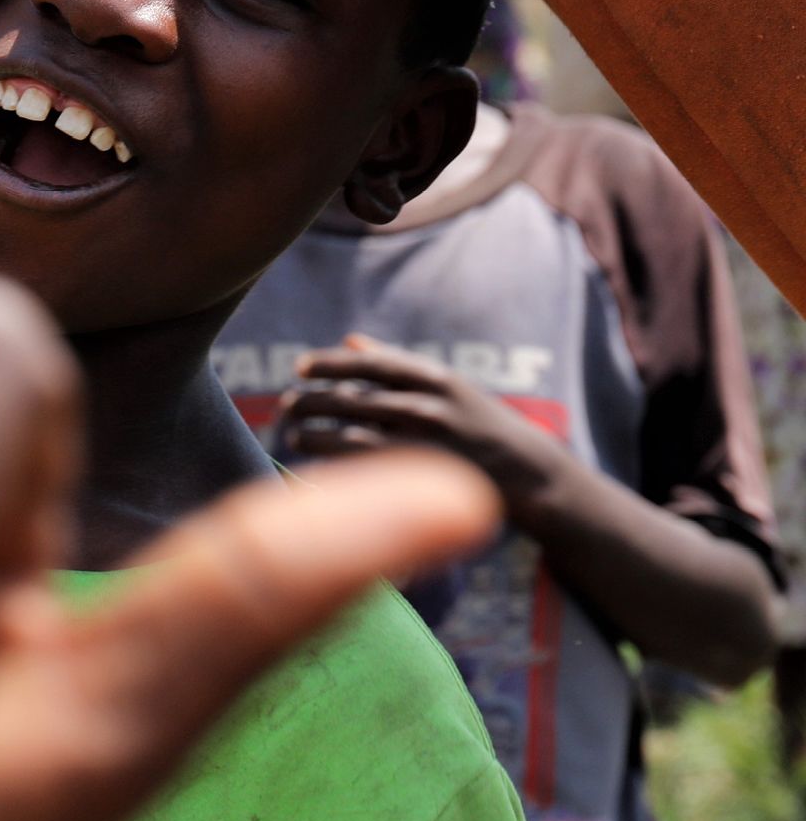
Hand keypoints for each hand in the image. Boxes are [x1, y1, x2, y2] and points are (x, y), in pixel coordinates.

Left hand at [278, 334, 555, 506]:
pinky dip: (336, 465)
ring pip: (352, 435)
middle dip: (311, 400)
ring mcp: (428, 444)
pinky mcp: (424, 481)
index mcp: (436, 378)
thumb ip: (398, 365)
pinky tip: (315, 464)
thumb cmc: (481, 425)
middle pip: (353, 398)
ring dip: (314, 434)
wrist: (534, 475)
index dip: (330, 363)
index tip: (300, 367)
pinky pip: (368, 472)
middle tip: (287, 405)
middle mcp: (431, 406)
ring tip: (294, 435)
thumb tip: (350, 339)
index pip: (371, 363)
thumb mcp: (450, 386)